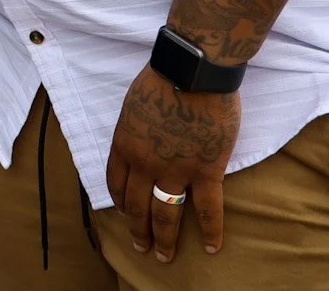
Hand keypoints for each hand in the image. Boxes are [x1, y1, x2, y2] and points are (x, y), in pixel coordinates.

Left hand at [105, 64, 238, 262]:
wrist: (193, 71)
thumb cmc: (164, 78)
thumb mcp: (134, 104)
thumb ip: (136, 128)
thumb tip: (141, 138)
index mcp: (124, 143)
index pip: (116, 181)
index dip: (120, 200)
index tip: (124, 211)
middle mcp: (144, 163)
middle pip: (136, 205)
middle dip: (137, 229)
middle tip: (141, 247)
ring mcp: (174, 170)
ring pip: (165, 215)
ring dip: (164, 239)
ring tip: (164, 257)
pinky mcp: (206, 171)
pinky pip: (208, 209)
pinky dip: (210, 231)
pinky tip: (211, 247)